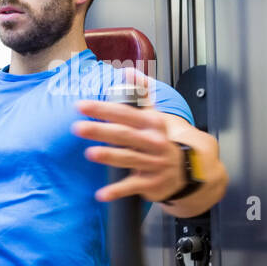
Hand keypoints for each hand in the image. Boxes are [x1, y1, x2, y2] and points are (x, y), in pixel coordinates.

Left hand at [72, 73, 185, 202]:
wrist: (189, 170)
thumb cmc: (162, 140)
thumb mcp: (155, 116)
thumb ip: (140, 94)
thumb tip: (126, 71)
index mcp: (152, 124)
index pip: (125, 113)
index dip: (103, 109)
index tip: (81, 105)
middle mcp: (153, 142)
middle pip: (124, 135)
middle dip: (101, 130)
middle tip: (77, 127)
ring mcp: (153, 164)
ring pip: (129, 159)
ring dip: (109, 156)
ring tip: (89, 153)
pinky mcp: (152, 183)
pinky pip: (132, 187)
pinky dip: (117, 191)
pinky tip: (101, 194)